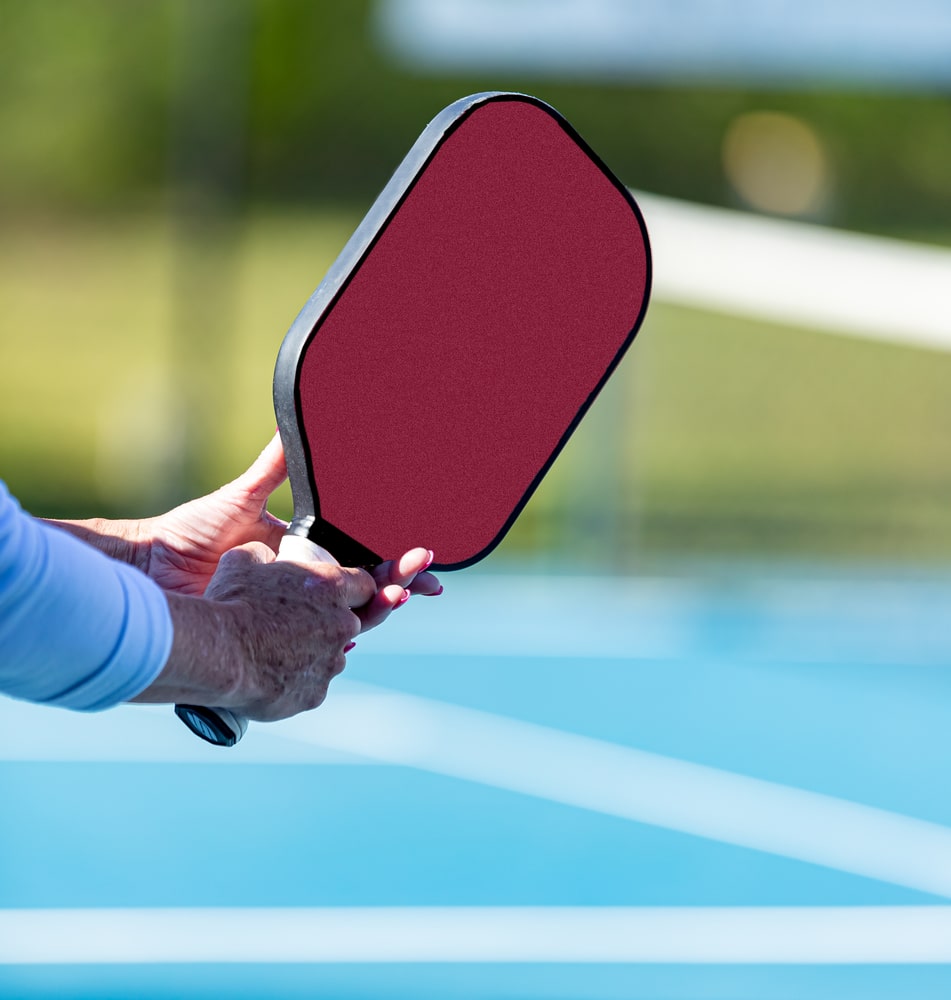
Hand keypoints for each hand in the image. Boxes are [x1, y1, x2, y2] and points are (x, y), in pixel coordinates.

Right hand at [136, 541, 376, 721]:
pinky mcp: (317, 693)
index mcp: (330, 586)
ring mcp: (331, 661)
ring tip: (273, 654)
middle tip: (291, 627)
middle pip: (347, 623)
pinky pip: (312, 686)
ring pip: (330, 657)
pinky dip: (296, 682)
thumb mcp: (242, 562)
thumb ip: (263, 555)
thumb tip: (264, 554)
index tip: (333, 597)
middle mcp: (341, 623)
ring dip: (311, 655)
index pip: (364, 585)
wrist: (217, 652)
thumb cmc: (230, 603)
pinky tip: (269, 677)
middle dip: (326, 625)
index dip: (350, 591)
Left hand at [143, 435, 443, 618]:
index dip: (395, 559)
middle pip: (364, 588)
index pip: (361, 557)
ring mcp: (290, 608)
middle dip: (399, 584)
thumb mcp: (244, 495)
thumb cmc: (195, 531)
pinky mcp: (271, 629)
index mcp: (306, 552)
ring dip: (378, 608)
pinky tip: (356, 634)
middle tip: (425, 580)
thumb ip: (273, 466)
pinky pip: (311, 639)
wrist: (157, 563)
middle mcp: (304, 583)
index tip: (425, 556)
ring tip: (400, 597)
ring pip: (346, 614)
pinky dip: (336, 638)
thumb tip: (289, 425)